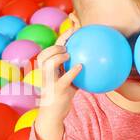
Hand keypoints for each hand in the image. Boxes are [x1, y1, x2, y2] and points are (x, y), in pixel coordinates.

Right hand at [34, 21, 81, 139]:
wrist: (52, 114)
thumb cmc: (62, 95)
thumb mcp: (68, 80)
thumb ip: (75, 69)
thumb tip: (94, 61)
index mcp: (48, 67)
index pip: (53, 48)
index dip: (63, 35)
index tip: (74, 25)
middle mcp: (45, 72)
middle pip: (45, 53)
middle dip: (56, 45)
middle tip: (68, 44)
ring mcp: (49, 81)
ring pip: (48, 63)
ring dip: (58, 56)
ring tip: (68, 54)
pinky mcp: (56, 90)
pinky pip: (63, 78)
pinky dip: (72, 71)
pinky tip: (81, 67)